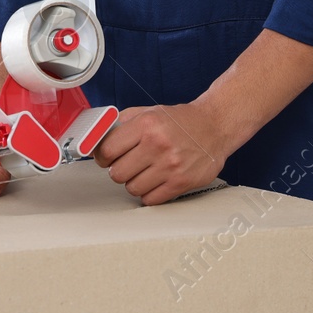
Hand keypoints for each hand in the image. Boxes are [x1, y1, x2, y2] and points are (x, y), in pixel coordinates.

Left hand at [92, 101, 229, 204]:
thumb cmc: (180, 121)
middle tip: (126, 165)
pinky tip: (154, 182)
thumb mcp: (148, 112)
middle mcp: (158, 145)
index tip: (106, 158)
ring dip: (134, 183)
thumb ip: (122, 124)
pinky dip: (148, 193)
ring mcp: (170, 166)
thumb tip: (97, 139)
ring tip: (143, 172)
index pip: (107, 150)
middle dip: (118, 170)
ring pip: (132, 189)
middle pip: (117, 173)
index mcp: (146, 125)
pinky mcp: (181, 182)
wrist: (215, 126)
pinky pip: (151, 199)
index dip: (102, 157)